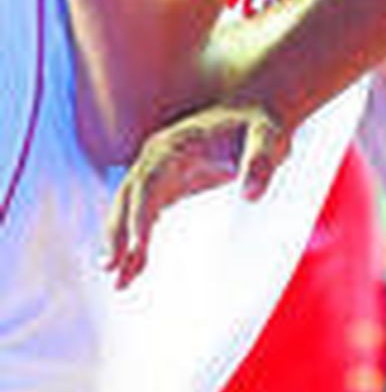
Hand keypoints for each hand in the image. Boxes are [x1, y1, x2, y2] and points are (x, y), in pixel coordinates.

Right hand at [102, 102, 289, 288]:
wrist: (258, 110)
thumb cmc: (262, 125)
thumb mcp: (269, 140)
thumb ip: (260, 164)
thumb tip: (250, 196)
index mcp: (174, 145)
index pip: (147, 183)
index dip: (140, 214)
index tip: (139, 246)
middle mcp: (158, 157)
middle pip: (127, 197)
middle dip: (116, 232)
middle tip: (110, 268)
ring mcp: (160, 171)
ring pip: (131, 209)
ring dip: (121, 241)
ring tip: (118, 281)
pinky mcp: (169, 184)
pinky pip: (146, 214)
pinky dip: (138, 239)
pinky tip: (134, 269)